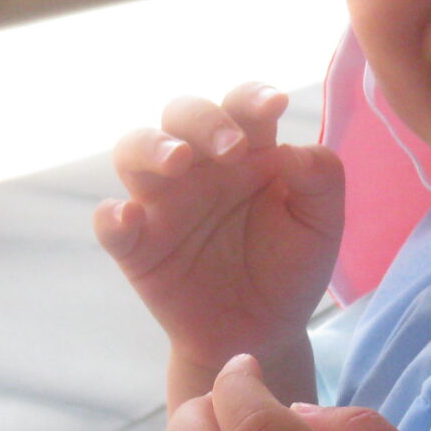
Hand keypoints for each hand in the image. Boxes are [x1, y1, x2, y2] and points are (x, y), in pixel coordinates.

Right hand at [94, 84, 343, 380]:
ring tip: (179, 161)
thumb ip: (321, 179)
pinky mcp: (137, 246)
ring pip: (133, 151)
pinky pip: (109, 223)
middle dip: (204, 120)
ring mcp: (162, 203)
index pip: (242, 104)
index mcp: (246, 150)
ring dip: (151, 147)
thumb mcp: (321, 226)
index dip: (253, 96)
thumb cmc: (290, 269)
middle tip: (233, 148)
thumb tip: (292, 149)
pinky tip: (128, 217)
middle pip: (182, 114)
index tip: (276, 106)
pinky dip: (110, 217)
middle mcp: (199, 166)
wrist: (262, 334)